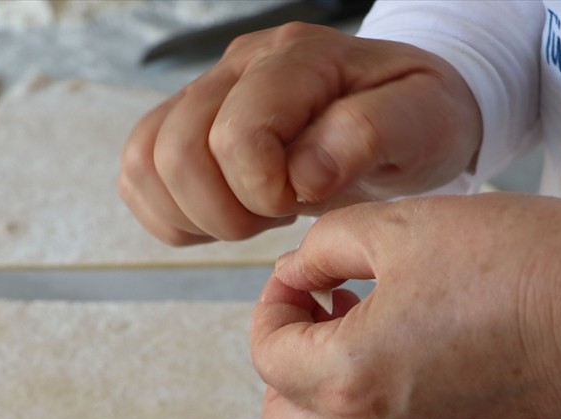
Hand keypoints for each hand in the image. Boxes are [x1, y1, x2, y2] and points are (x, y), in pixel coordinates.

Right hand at [118, 23, 481, 244]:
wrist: (402, 115)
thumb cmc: (416, 119)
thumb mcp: (423, 123)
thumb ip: (366, 136)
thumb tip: (303, 172)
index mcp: (299, 59)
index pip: (236, 134)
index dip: (262, 190)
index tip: (303, 201)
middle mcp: (239, 67)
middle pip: (176, 152)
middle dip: (225, 211)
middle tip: (276, 217)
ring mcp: (204, 94)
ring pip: (144, 163)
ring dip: (193, 214)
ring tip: (253, 216)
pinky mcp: (181, 126)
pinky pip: (137, 178)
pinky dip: (172, 216)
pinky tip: (226, 215)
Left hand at [249, 193, 560, 418]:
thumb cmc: (516, 258)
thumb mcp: (399, 225)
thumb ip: (321, 249)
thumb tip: (295, 275)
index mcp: (348, 380)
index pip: (265, 356)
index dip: (272, 304)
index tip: (303, 273)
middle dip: (286, 360)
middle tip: (324, 307)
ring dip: (325, 387)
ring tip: (370, 321)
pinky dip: (372, 404)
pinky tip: (413, 344)